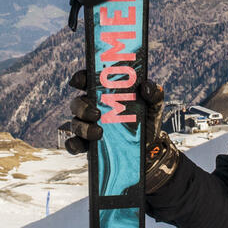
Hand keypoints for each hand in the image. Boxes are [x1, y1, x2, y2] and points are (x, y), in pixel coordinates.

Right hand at [66, 70, 180, 192]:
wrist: (149, 148)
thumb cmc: (147, 120)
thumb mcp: (154, 105)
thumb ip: (154, 93)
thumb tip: (145, 87)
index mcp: (104, 93)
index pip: (87, 80)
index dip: (80, 78)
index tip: (80, 81)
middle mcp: (92, 107)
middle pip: (77, 103)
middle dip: (82, 107)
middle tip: (96, 113)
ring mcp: (88, 126)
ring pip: (75, 123)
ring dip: (83, 127)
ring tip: (99, 133)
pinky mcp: (88, 144)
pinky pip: (73, 143)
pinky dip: (73, 145)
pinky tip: (80, 146)